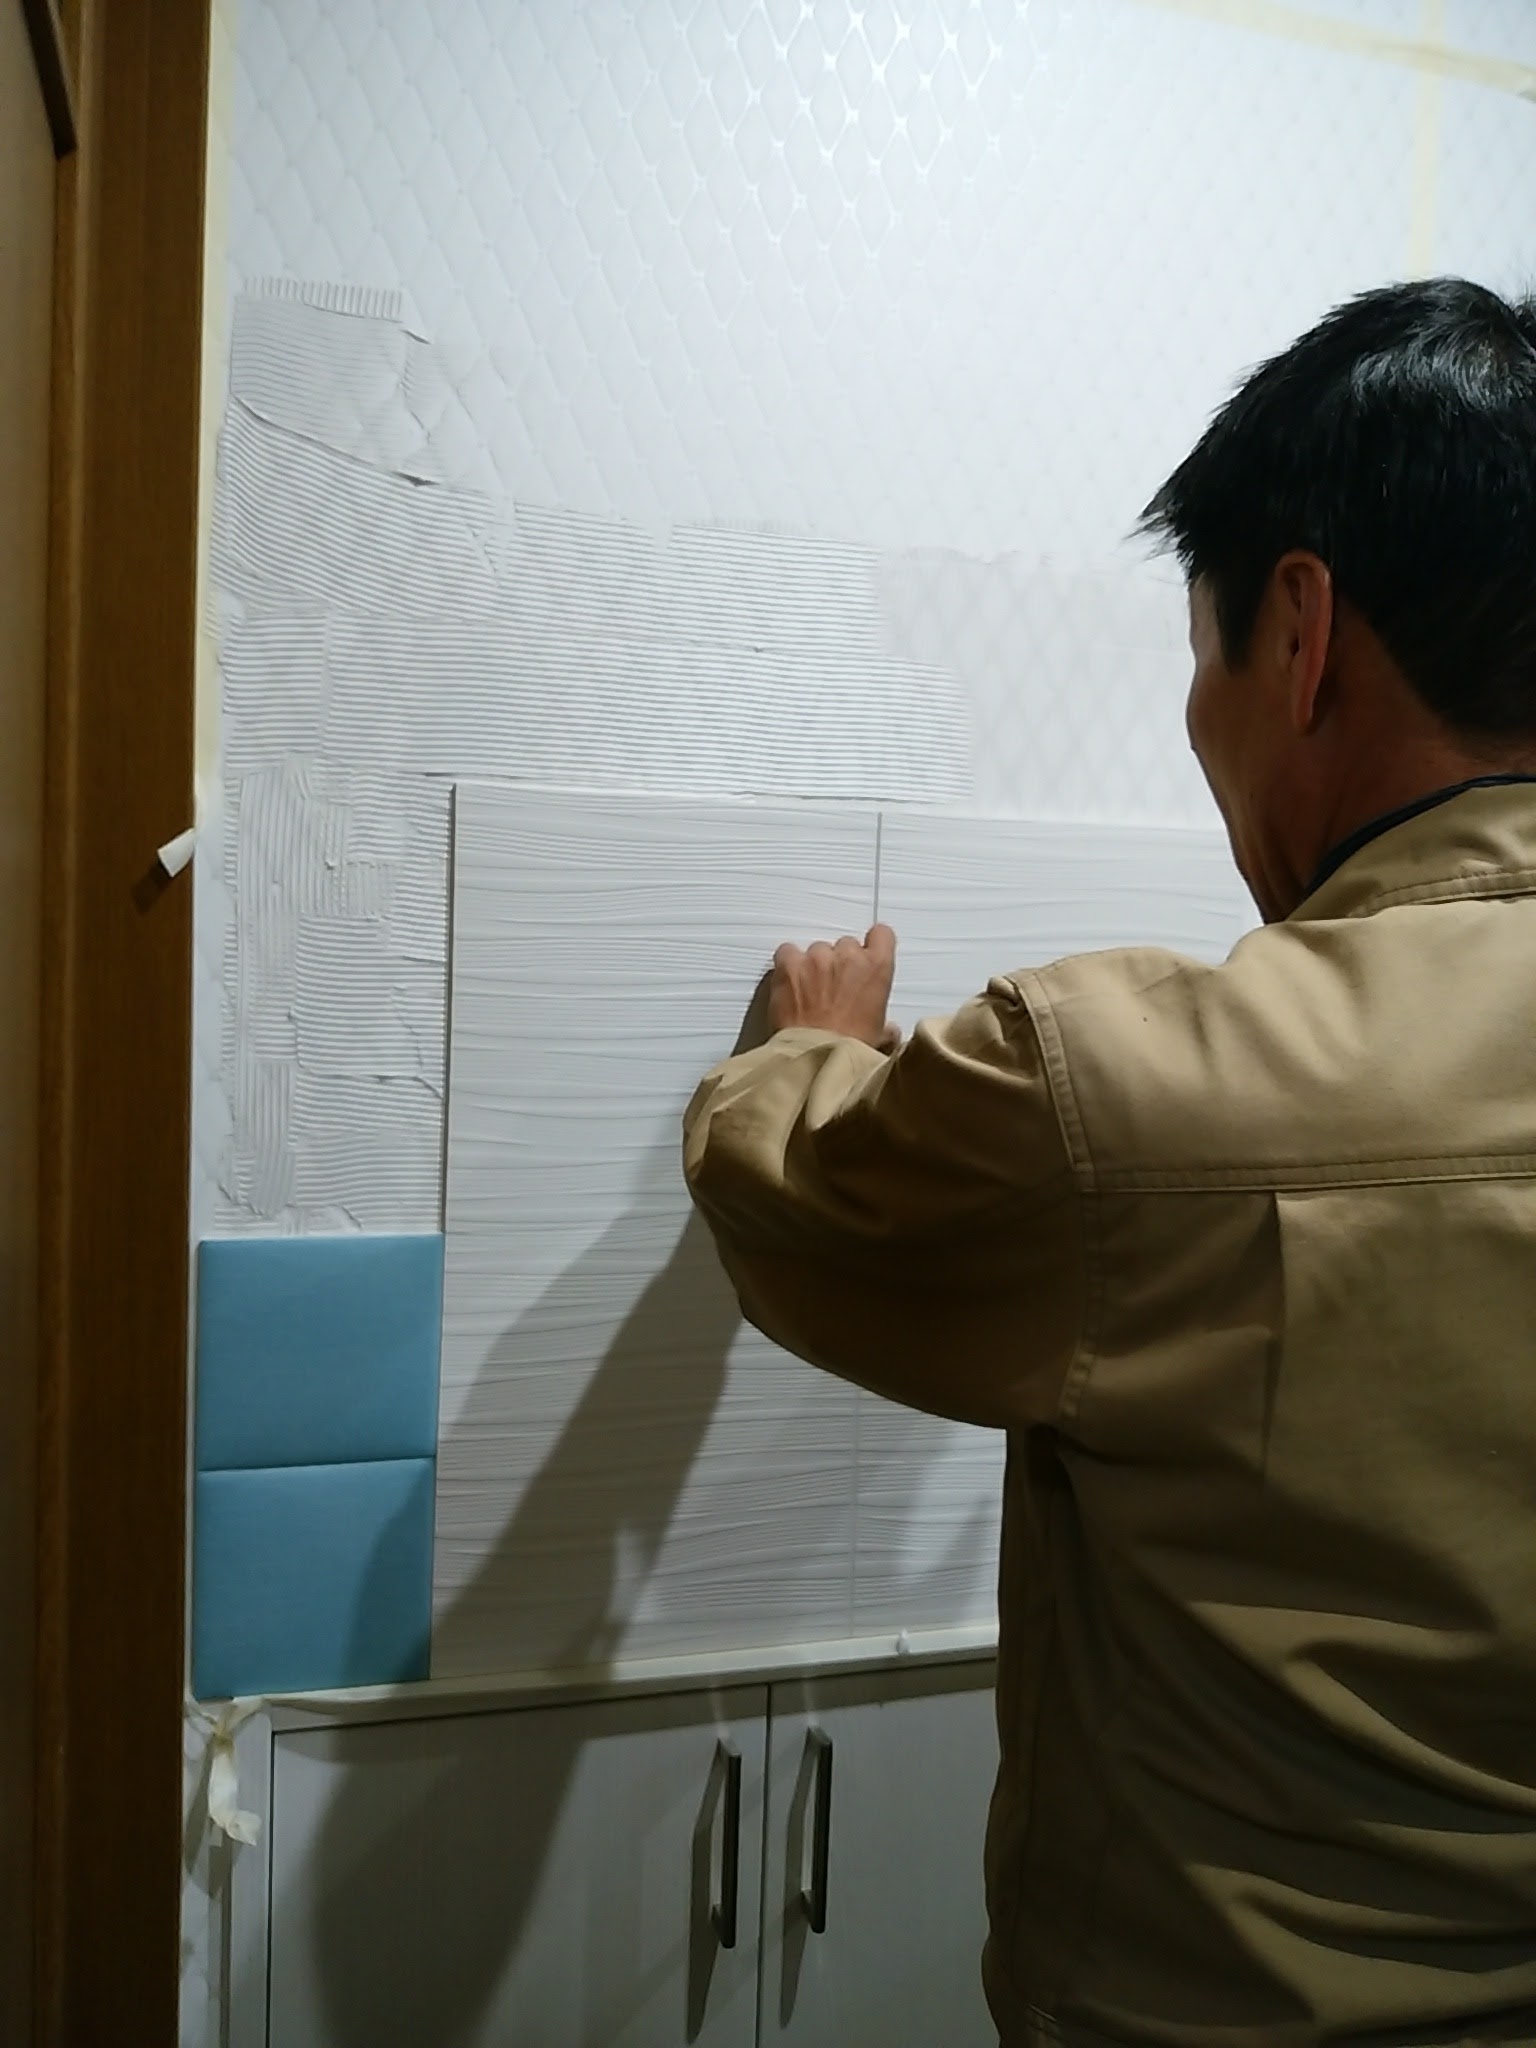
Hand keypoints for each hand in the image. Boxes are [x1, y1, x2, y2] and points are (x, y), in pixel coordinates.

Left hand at [767, 924, 899, 1050]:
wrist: (816, 1058)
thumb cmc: (849, 1049)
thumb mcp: (879, 1037)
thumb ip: (886, 1026)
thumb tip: (889, 1032)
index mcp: (877, 967)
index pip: (881, 935)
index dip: (873, 945)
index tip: (866, 956)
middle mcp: (847, 956)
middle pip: (844, 945)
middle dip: (840, 964)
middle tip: (834, 990)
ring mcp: (816, 958)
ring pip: (816, 950)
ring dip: (814, 966)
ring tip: (809, 994)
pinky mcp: (789, 965)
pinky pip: (787, 952)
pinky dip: (788, 965)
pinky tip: (790, 985)